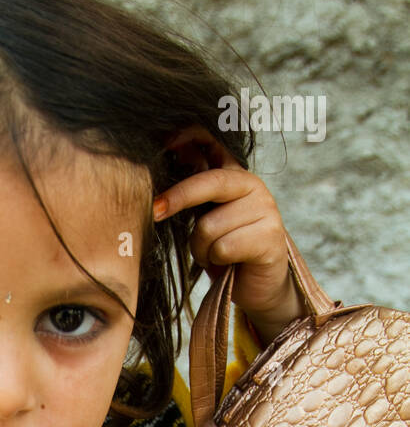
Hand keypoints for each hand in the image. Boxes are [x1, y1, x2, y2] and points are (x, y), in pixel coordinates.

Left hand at [153, 124, 305, 343]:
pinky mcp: (270, 237)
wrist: (255, 287)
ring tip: (213, 254)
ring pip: (209, 226)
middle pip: (210, 182)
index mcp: (234, 176)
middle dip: (179, 197)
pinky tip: (226, 263)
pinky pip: (223, 248)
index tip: (164, 144)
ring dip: (201, 248)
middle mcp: (253, 185)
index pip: (213, 145)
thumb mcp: (205, 219)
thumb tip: (161, 177)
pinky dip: (216, 261)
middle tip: (155, 212)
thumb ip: (192, 196)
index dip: (188, 139)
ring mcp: (265, 209)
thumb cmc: (225, 253)